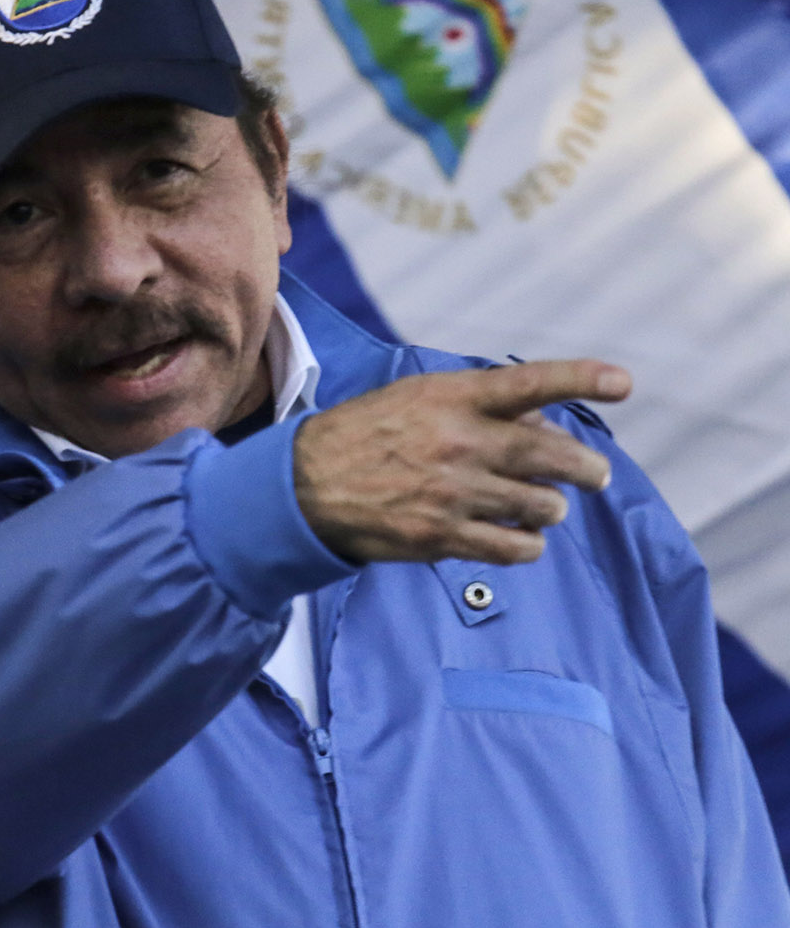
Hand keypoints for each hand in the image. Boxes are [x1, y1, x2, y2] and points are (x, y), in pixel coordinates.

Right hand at [294, 359, 630, 564]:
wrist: (305, 484)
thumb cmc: (367, 433)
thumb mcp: (417, 397)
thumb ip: (480, 404)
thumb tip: (543, 424)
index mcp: (453, 397)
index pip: (530, 383)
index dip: (581, 379)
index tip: (623, 383)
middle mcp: (459, 441)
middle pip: (554, 456)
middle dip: (587, 469)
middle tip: (594, 475)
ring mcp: (454, 492)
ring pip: (544, 506)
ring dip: (550, 508)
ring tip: (540, 506)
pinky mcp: (445, 535)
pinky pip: (518, 548)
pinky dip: (528, 544)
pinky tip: (518, 536)